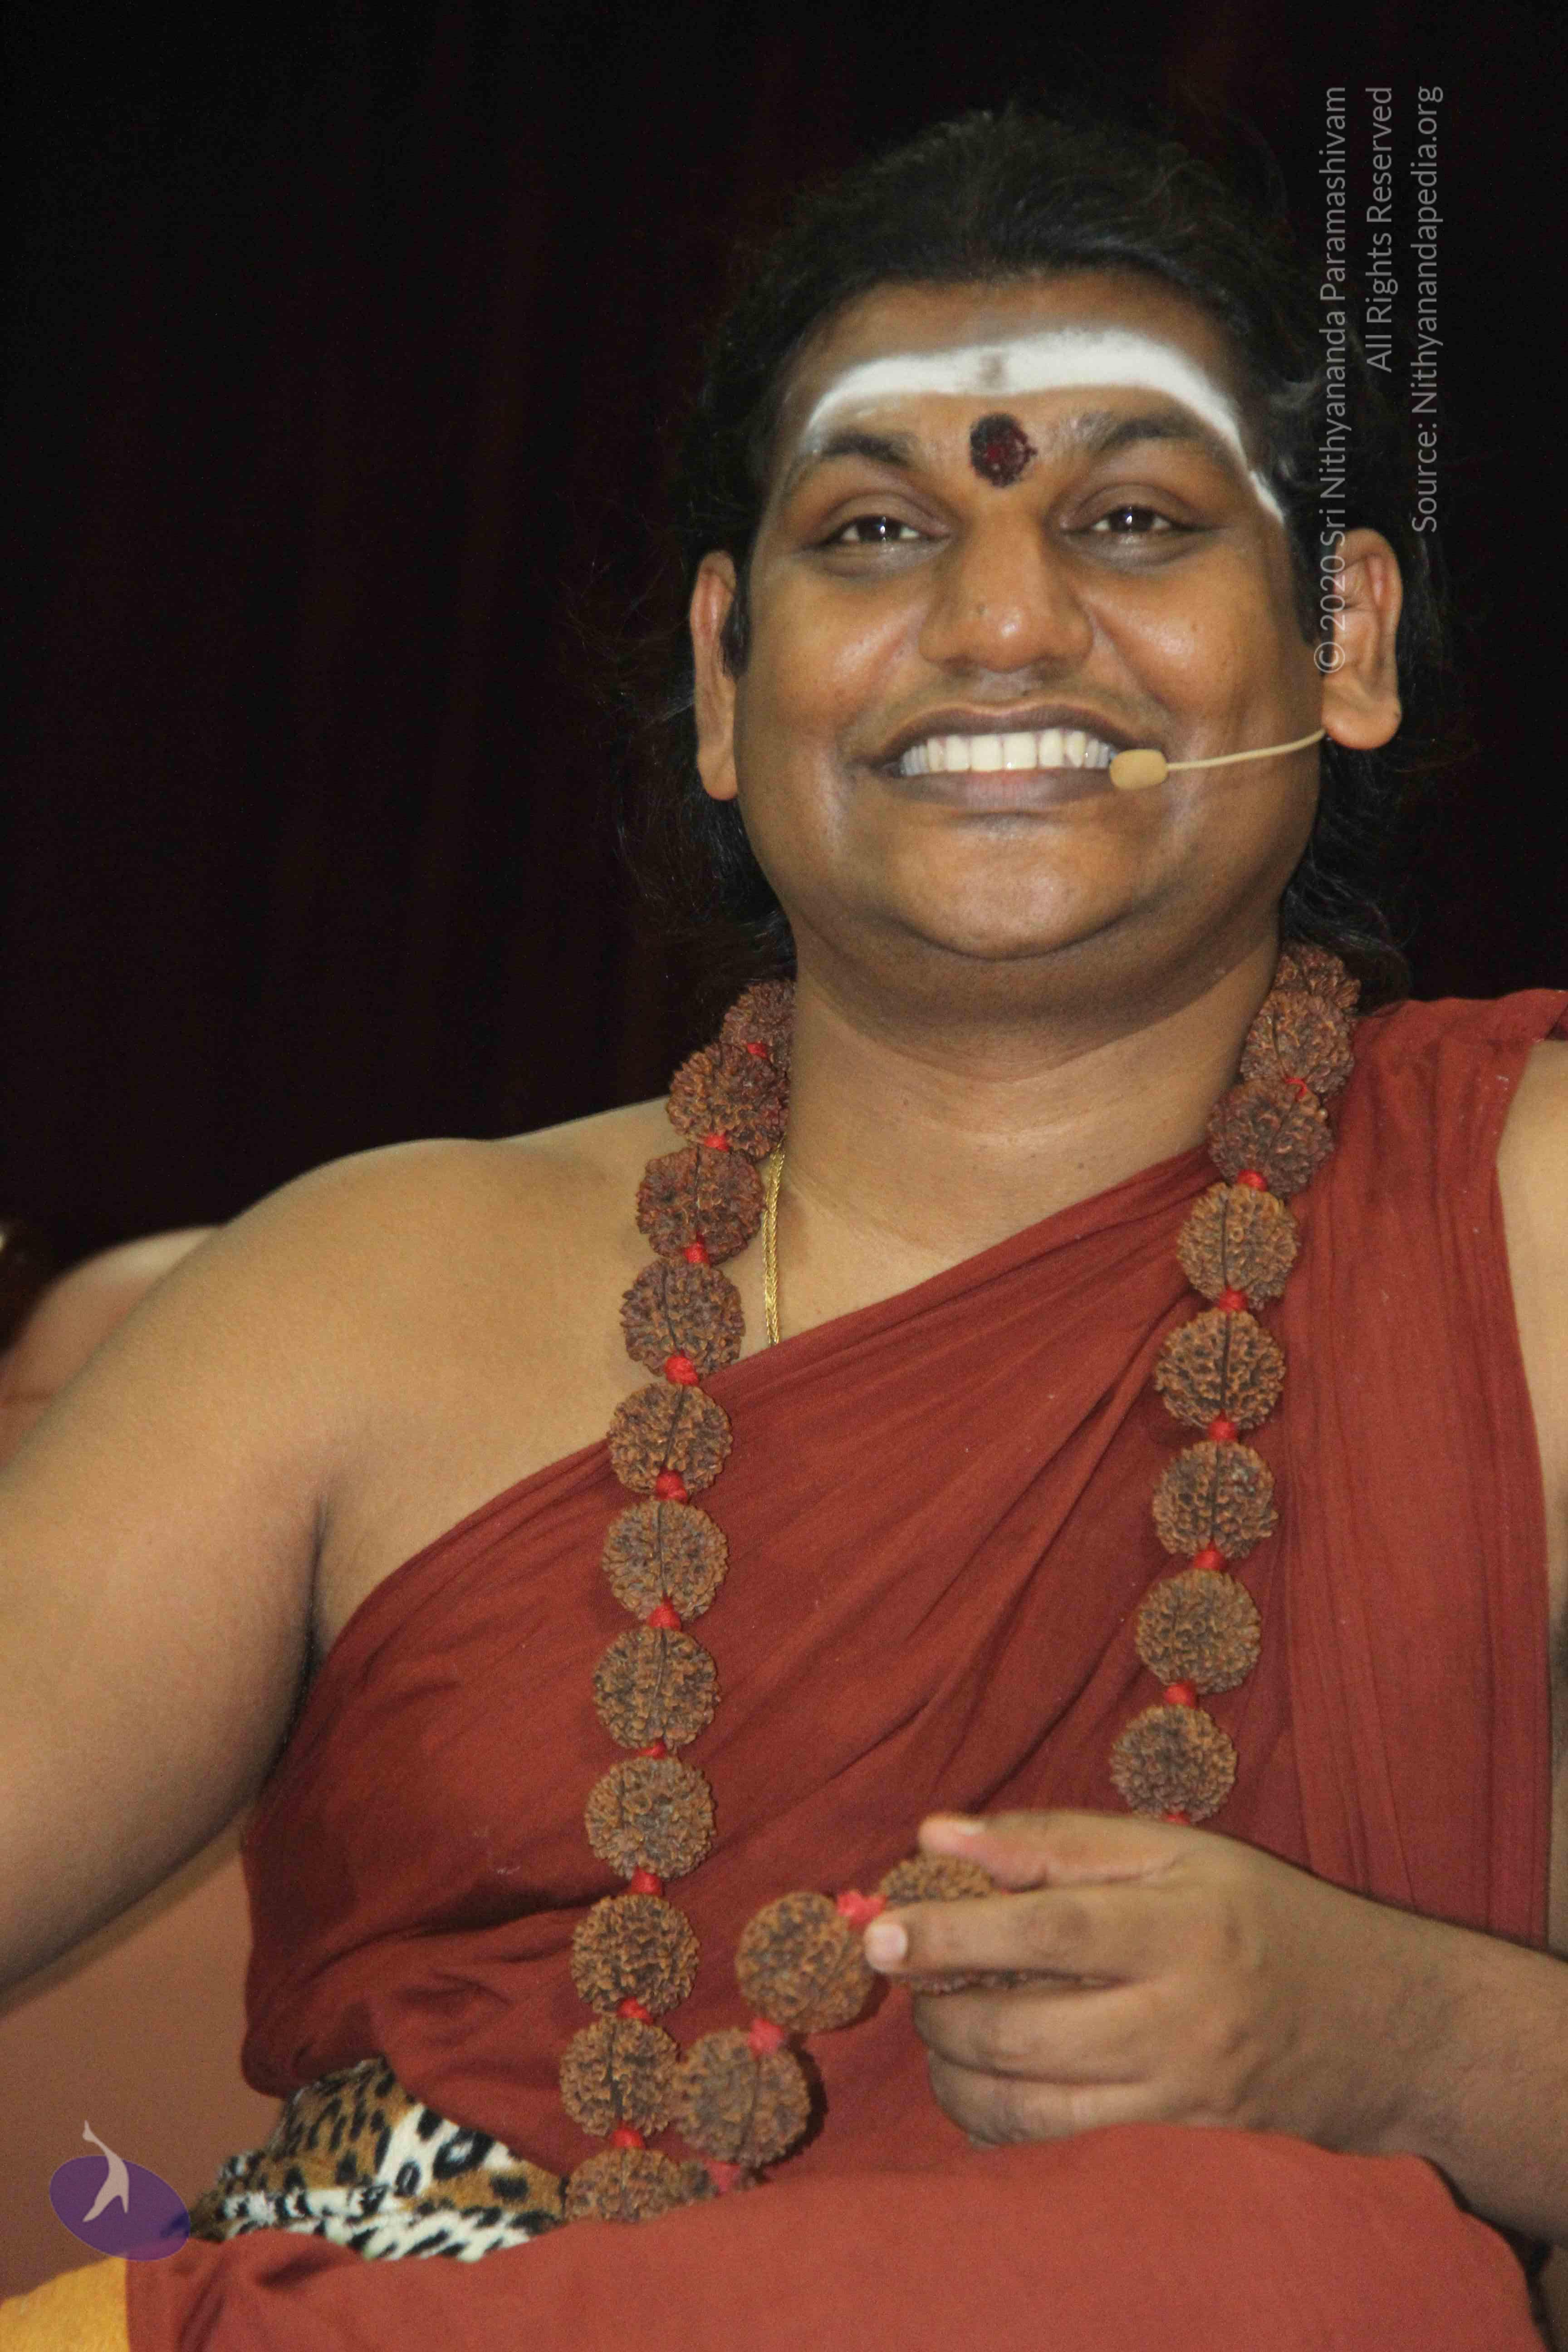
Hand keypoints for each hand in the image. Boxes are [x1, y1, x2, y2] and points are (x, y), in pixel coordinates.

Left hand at [862, 1809, 1463, 2155]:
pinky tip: (990, 2085)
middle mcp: (1186, 2019)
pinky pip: (1062, 2157)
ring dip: (957, 2076)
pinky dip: (1003, 2127)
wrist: (1386, 2029)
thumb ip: (1052, 1841)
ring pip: (1029, 2111)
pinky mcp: (1187, 2160)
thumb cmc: (1263, 1917)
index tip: (880, 1931)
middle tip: (915, 1982)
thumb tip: (933, 1836)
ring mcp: (1187, 2103)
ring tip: (945, 2035)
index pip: (1044, 1928)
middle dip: (939, 2010)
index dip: (951, 1931)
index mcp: (1183, 1923)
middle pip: (1021, 2029)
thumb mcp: (1175, 1851)